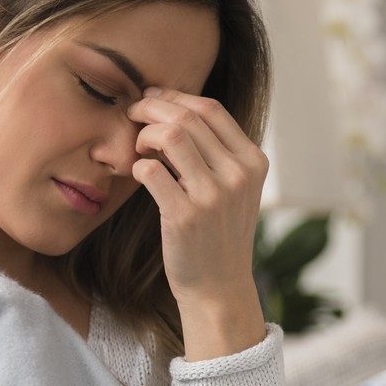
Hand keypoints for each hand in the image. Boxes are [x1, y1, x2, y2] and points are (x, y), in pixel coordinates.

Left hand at [128, 87, 268, 359]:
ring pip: (172, 135)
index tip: (153, 100)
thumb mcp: (235, 190)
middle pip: (189, 116)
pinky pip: (152, 170)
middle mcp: (238, 175)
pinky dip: (138, 165)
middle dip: (152, 108)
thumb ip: (216, 153)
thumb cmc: (219, 234)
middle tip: (132, 114)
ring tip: (137, 145)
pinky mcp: (185, 216)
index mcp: (254, 163)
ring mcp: (214, 196)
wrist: (219, 288)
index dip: (176, 97)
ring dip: (145, 133)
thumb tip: (171, 111)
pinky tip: (137, 173)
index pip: (212, 109)